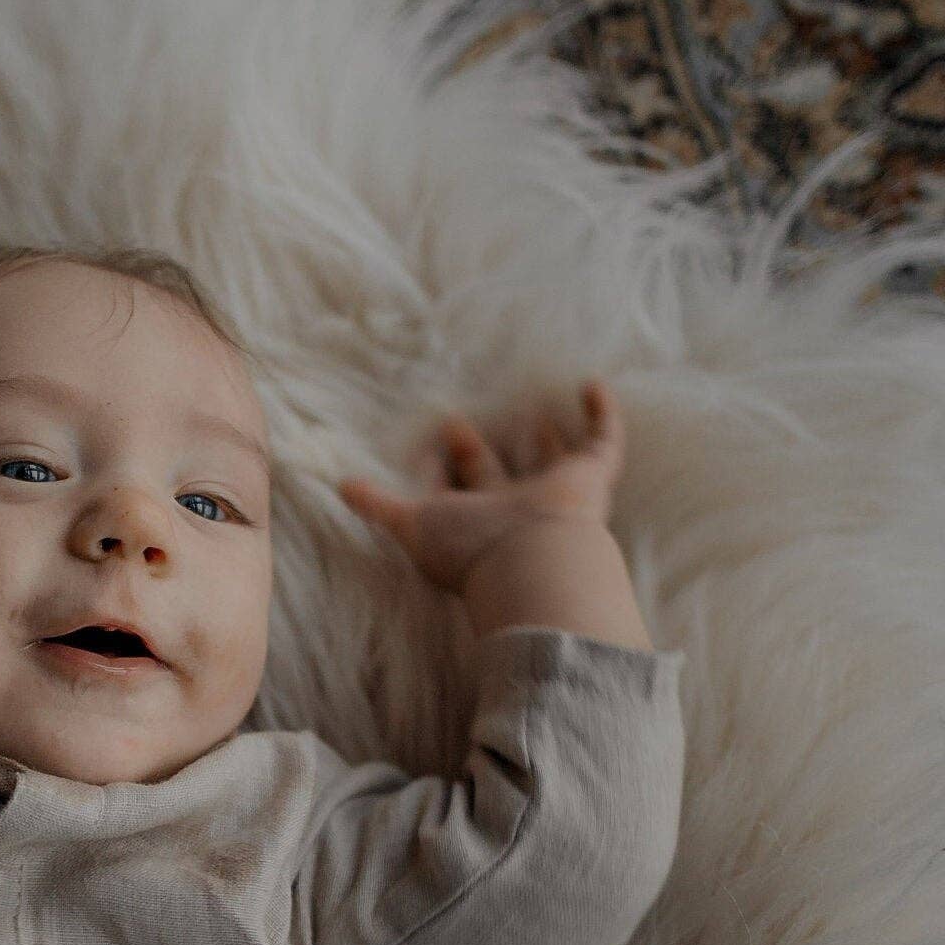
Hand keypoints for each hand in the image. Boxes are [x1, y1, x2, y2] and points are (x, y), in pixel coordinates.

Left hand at [335, 378, 625, 595]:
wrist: (533, 561)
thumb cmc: (470, 548)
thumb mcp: (410, 524)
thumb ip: (378, 505)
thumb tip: (340, 487)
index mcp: (473, 524)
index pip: (450, 494)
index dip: (437, 472)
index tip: (425, 443)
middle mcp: (514, 512)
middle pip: (495, 477)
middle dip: (476, 452)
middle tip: (456, 421)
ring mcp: (557, 496)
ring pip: (552, 461)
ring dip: (545, 437)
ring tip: (535, 405)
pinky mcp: (592, 478)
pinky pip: (605, 441)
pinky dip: (602, 413)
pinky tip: (591, 383)